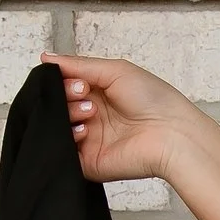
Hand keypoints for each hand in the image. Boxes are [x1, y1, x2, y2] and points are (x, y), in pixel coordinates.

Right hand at [36, 50, 197, 185]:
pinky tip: (86, 131)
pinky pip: (62, 151)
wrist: (173, 135)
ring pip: (56, 125)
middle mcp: (92, 117)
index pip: (63, 86)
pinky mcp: (88, 162)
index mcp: (98, 95)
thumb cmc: (155, 100)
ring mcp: (89, 141)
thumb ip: (79, 65)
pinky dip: (68, 138)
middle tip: (83, 94)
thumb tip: (46, 57)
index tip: (78, 81)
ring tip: (91, 113)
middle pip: (57, 104)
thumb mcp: (115, 70)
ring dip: (68, 113)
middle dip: (64, 95)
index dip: (63, 81)